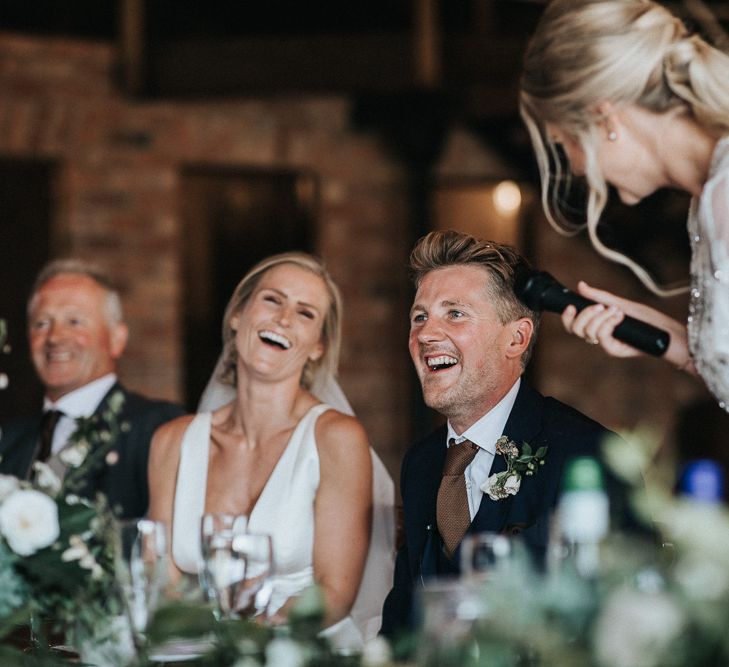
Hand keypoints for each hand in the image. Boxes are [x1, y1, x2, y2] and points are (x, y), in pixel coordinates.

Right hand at [561, 282, 689, 365]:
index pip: (573, 325)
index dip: (566, 317)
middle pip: (576, 330)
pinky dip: (608, 324)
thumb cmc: (648, 320)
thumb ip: (600, 297)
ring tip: (617, 310)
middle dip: (584, 315)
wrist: (669, 333)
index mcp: (597, 326)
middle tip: (600, 306)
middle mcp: (599, 337)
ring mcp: (606, 344)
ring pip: (588, 333)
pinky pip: (601, 337)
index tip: (571, 305)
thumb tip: (581, 286)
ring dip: (600, 317)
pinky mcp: (615, 351)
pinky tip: (619, 316)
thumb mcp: (622, 304)